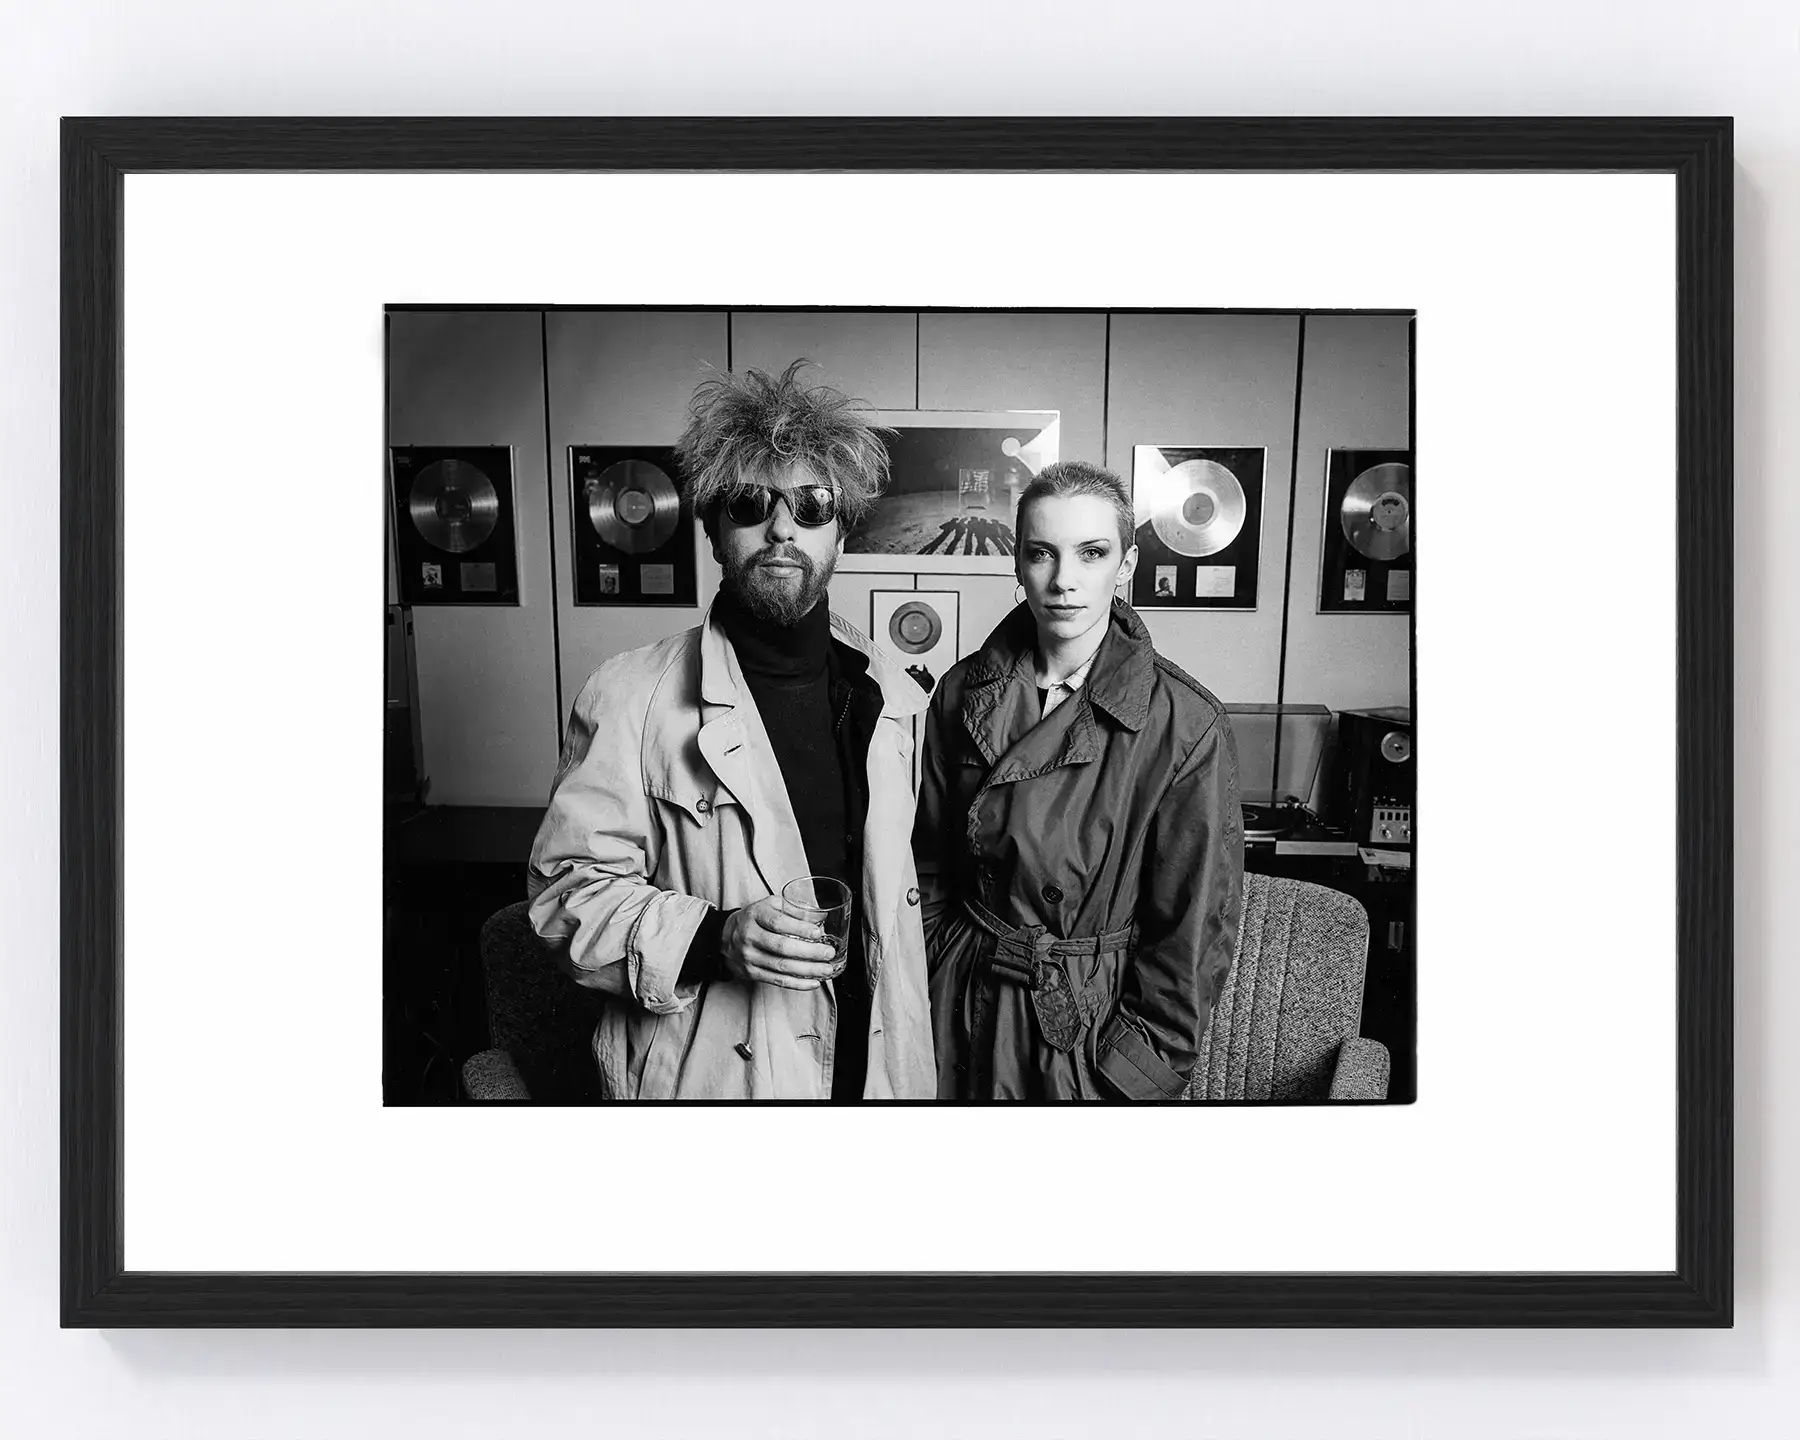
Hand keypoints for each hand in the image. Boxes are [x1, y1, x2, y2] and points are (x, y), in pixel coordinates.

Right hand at [719, 896, 840, 989]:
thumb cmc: (753, 919)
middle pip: (782, 947)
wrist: (723, 937)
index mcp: (755, 916)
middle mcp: (750, 936)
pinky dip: (797, 983)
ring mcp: (749, 957)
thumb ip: (792, 909)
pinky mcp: (751, 973)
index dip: (800, 929)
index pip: (778, 923)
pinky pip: (777, 980)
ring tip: (826, 969)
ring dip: (808, 970)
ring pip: (781, 967)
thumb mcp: (769, 906)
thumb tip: (819, 917)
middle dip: (809, 952)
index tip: (818, 933)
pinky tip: (813, 981)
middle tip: (828, 953)